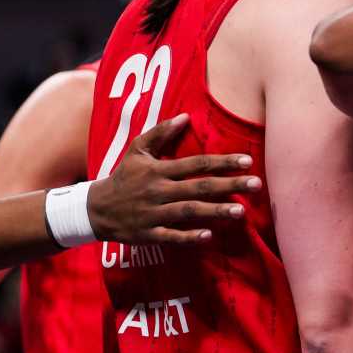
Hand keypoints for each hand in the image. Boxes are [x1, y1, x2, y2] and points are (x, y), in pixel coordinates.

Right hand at [87, 113, 261, 244]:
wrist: (95, 209)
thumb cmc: (123, 177)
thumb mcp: (137, 150)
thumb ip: (160, 132)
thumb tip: (185, 116)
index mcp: (158, 169)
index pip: (197, 163)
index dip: (223, 161)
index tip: (248, 160)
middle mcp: (158, 190)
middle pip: (199, 187)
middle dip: (229, 185)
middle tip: (256, 185)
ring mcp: (154, 213)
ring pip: (188, 212)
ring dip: (215, 211)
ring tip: (241, 212)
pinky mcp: (149, 234)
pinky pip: (171, 236)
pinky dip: (189, 237)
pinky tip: (209, 235)